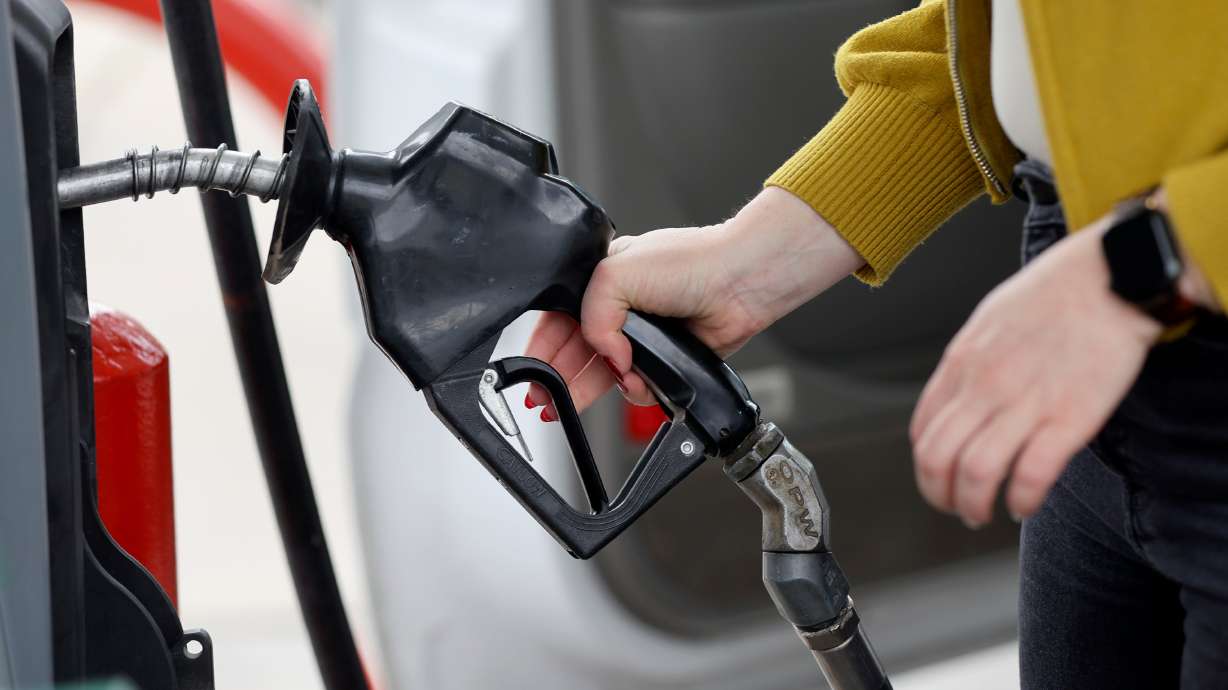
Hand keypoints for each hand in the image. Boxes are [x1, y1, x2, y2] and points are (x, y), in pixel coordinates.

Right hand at [524, 187, 863, 418]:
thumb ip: (593, 317)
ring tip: (578, 399)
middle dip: (560, 376)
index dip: (544, 347)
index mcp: (602, 279)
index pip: (560, 317)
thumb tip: (605, 355)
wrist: (740, 282)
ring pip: (605, 371)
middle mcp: (621, 307)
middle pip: (577, 350)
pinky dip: (635, 387)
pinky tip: (636, 381)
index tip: (532, 373)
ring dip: (594, 386)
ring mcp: (644, 334)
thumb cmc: (690, 262)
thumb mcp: (616, 274)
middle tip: (546, 401)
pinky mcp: (666, 357)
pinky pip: (638, 383)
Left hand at [909, 213, 1162, 526]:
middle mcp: (984, 386)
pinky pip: (1030, 475)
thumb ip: (968, 364)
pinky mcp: (1069, 418)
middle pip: (937, 459)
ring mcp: (1025, 403)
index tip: (940, 479)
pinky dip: (1020, 501)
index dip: (925, 466)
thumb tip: (955, 400)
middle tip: (955, 507)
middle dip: (939, 495)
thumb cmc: (1052, 296)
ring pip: (975, 473)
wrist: (1107, 277)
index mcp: (961, 364)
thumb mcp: (988, 323)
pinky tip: (1023, 505)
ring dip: (972, 505)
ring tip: (983, 514)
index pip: (923, 431)